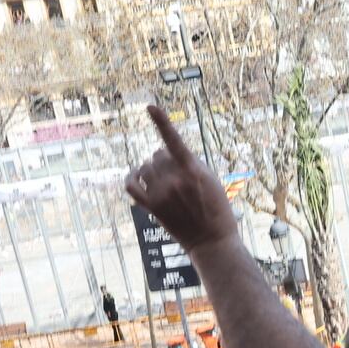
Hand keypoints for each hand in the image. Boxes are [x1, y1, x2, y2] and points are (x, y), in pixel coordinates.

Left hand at [123, 106, 236, 254]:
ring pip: (145, 167)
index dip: (161, 122)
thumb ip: (191, 164)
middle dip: (165, 160)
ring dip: (151, 169)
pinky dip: (131, 178)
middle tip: (177, 174)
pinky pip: (131, 185)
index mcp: (192, 170)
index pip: (173, 140)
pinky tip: (136, 177)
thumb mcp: (212, 180)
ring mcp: (161, 193)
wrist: (212, 240)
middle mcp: (174, 180)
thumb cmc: (217, 209)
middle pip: (157, 155)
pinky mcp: (151, 206)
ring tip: (163, 180)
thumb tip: (168, 153)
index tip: (149, 107)